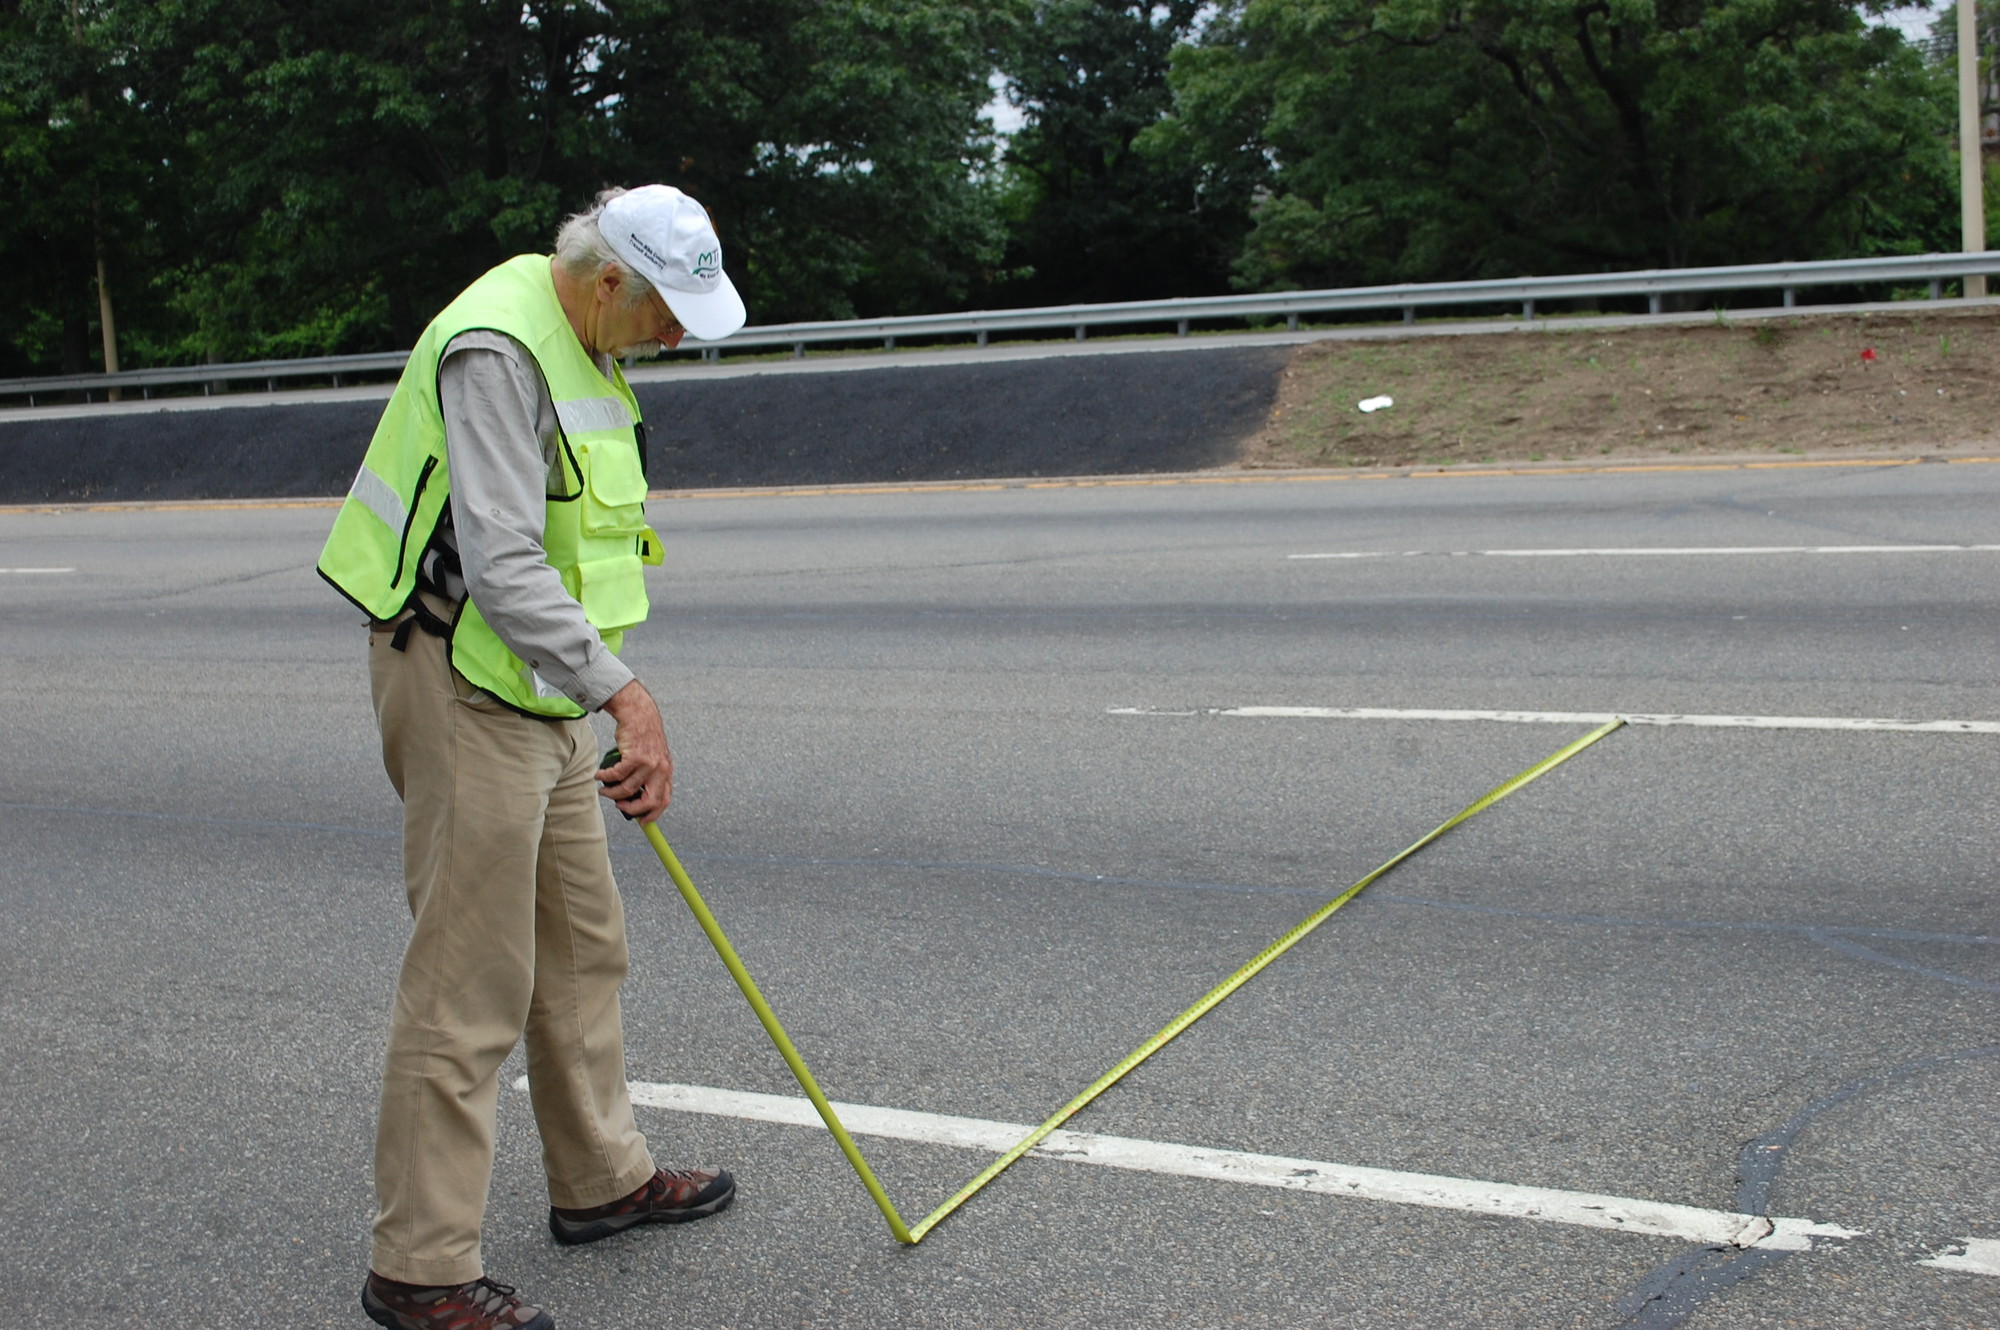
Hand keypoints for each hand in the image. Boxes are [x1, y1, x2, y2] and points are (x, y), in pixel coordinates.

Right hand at [598, 679, 672, 822]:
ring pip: (627, 789)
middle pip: (649, 801)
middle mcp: (660, 769)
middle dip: (632, 809)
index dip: (653, 813)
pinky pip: (616, 775)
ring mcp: (648, 763)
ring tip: (603, 789)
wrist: (638, 712)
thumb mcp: (653, 756)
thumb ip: (649, 775)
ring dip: (611, 792)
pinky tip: (598, 775)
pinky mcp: (634, 756)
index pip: (664, 799)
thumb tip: (634, 797)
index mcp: (666, 771)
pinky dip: (604, 777)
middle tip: (620, 806)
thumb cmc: (642, 735)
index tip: (642, 821)